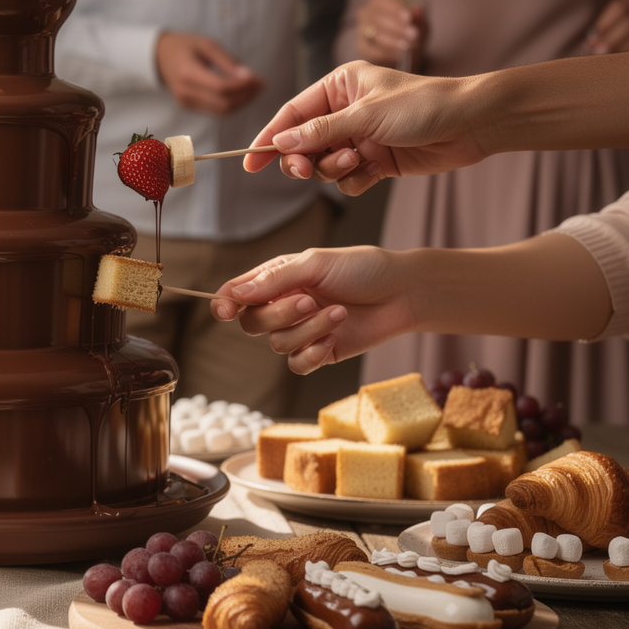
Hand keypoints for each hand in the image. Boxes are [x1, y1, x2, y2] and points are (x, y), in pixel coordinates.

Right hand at [155, 31, 263, 115]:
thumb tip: (249, 78)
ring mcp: (186, 103)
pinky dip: (233, 103)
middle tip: (262, 83)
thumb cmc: (185, 46)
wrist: (159, 56)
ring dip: (243, 102)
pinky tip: (243, 93)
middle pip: (223, 103)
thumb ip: (227, 62)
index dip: (243, 86)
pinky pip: (216, 110)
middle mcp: (185, 92)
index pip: (221, 87)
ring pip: (222, 111)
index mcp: (188, 73)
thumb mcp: (207, 44)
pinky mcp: (190, 107)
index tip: (258, 78)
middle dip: (246, 95)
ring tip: (256, 88)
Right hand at [211, 246, 416, 373]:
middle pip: (253, 323)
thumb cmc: (363, 268)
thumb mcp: (316, 264)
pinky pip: (297, 364)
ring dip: (308, 330)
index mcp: (277, 279)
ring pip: (278, 344)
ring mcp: (300, 331)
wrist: (403, 293)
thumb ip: (275, 279)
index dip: (224, 303)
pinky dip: (312, 354)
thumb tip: (236, 294)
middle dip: (280, 315)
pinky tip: (333, 338)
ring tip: (338, 313)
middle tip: (310, 301)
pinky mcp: (319, 353)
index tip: (225, 311)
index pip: (236, 294)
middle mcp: (283, 305)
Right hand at [242, 60, 487, 194]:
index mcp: (339, 87)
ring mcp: (358, 138)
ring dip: (335, 169)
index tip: (250, 162)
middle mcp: (345, 112)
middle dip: (304, 160)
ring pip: (323, 165)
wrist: (472, 124)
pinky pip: (346, 180)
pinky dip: (355, 180)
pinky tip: (374, 171)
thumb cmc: (424, 106)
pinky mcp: (374, 161)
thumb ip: (319, 132)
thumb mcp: (366, 116)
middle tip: (307, 170)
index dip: (269, 138)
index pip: (292, 114)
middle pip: (302, 145)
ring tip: (359, 160)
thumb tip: (280, 143)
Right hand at [352, 0, 425, 67]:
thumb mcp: (419, 24)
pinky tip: (398, 55)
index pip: (380, 2)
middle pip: (376, 19)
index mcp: (378, 1)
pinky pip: (371, 51)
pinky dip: (386, 53)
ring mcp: (362, 31)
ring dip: (391, 42)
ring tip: (407, 46)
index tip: (408, 17)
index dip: (394, 9)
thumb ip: (418, 18)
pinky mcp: (362, 47)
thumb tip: (416, 10)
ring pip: (373, 35)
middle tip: (413, 35)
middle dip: (396, 28)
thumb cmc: (411, 31)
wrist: (405, 51)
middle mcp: (366, 14)